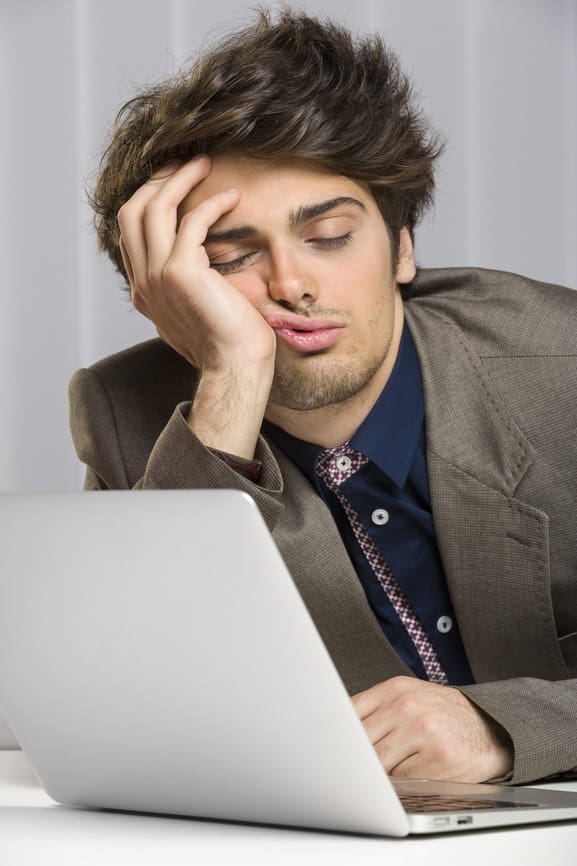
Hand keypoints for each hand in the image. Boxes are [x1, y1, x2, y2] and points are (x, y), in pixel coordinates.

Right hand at [117, 155, 275, 373]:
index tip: (175, 182)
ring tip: (206, 163)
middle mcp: (144, 282)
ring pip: (155, 207)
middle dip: (158, 181)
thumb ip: (185, 289)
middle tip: (186, 163)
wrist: (235, 367)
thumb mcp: (196, 313)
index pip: (131, 232)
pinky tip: (232, 196)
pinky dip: (211, 202)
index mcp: (144, 292)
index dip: (150, 199)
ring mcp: (157, 276)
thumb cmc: (228, 344)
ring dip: (180, 179)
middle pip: (133, 212)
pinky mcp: (181, 272)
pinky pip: (191, 220)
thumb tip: (198, 266)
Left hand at [352, 676, 512, 782]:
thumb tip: (338, 734)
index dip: (337, 736)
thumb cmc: (444, 714)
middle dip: (356, 760)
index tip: (330, 749)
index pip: (349, 713)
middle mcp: (407, 707)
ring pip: (379, 764)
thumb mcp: (409, 697)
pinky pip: (403, 781)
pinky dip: (402, 785)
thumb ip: (376, 710)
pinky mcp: (438, 759)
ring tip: (386, 774)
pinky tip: (412, 776)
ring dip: (378, 775)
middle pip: (360, 742)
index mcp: (395, 689)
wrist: (492, 725)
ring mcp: (423, 732)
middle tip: (355, 769)